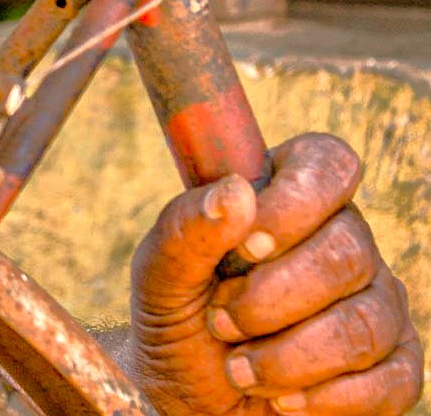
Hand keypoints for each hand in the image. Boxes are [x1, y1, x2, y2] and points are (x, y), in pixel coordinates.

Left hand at [129, 134, 420, 415]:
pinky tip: (281, 398)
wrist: (187, 399)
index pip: (327, 163)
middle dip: (271, 298)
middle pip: (346, 250)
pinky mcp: (395, 366)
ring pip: (364, 321)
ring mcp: (376, 302)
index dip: (294, 202)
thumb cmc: (177, 322)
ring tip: (238, 368)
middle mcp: (344, 241)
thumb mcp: (160, 274)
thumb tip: (236, 190)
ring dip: (288, 356)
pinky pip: (388, 379)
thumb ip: (187, 228)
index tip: (245, 246)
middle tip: (220, 321)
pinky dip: (323, 397)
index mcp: (288, 199)